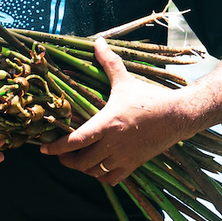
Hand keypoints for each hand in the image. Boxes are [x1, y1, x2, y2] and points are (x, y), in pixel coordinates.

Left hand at [39, 38, 195, 185]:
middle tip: (61, 153)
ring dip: (83, 168)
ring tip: (78, 158)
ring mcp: (124, 157)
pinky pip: (111, 179)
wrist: (178, 115)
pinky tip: (98, 167)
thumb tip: (98, 41)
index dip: (56, 148)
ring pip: (94, 172)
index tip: (43, 149)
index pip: (75, 141)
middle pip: (81, 162)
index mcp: (107, 123)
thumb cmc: (150, 97)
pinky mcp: (134, 164)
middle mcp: (113, 144)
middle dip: (66, 160)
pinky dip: (101, 176)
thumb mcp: (126, 80)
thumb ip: (109, 62)